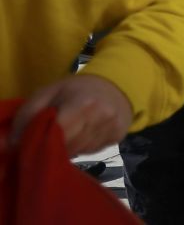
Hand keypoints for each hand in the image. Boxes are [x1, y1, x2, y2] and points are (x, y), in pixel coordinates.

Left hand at [10, 75, 133, 156]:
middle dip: (55, 146)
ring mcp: (112, 127)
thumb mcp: (49, 92)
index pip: (59, 133)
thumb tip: (11, 144)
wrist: (116, 85)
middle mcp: (102, 117)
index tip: (35, 141)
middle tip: (51, 136)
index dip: (44, 140)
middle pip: (69, 146)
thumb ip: (27, 115)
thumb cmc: (77, 88)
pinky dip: (84, 146)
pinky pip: (93, 151)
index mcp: (83, 103)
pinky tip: (84, 133)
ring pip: (80, 151)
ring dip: (70, 147)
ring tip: (70, 132)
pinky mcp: (119, 136)